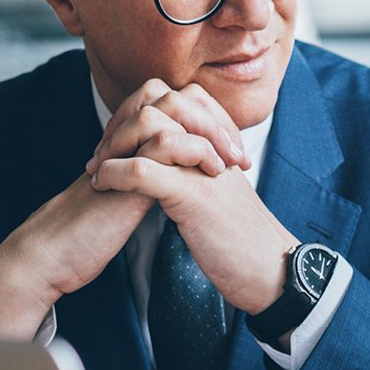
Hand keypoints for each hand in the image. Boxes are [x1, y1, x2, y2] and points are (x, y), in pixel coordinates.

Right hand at [0, 79, 252, 339]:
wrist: (54, 254)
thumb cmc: (92, 230)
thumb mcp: (131, 197)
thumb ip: (153, 177)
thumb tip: (186, 177)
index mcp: (130, 141)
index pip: (176, 106)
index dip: (211, 120)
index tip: (235, 150)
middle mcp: (125, 138)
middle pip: (174, 97)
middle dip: (214, 119)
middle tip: (238, 153)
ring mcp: (122, 149)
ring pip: (167, 111)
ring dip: (208, 131)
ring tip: (228, 162)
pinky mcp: (122, 170)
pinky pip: (160, 141)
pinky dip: (194, 150)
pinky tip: (212, 172)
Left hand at [88, 123, 298, 316]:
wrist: (272, 270)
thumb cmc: (243, 239)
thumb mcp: (220, 194)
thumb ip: (198, 172)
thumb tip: (166, 166)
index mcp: (220, 142)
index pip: (177, 99)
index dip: (140, 114)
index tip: (117, 144)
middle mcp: (213, 146)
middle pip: (161, 102)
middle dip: (122, 124)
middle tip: (99, 155)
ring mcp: (204, 167)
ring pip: (150, 128)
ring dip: (113, 146)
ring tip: (97, 171)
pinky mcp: (194, 195)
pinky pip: (143, 170)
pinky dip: (114, 173)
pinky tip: (102, 185)